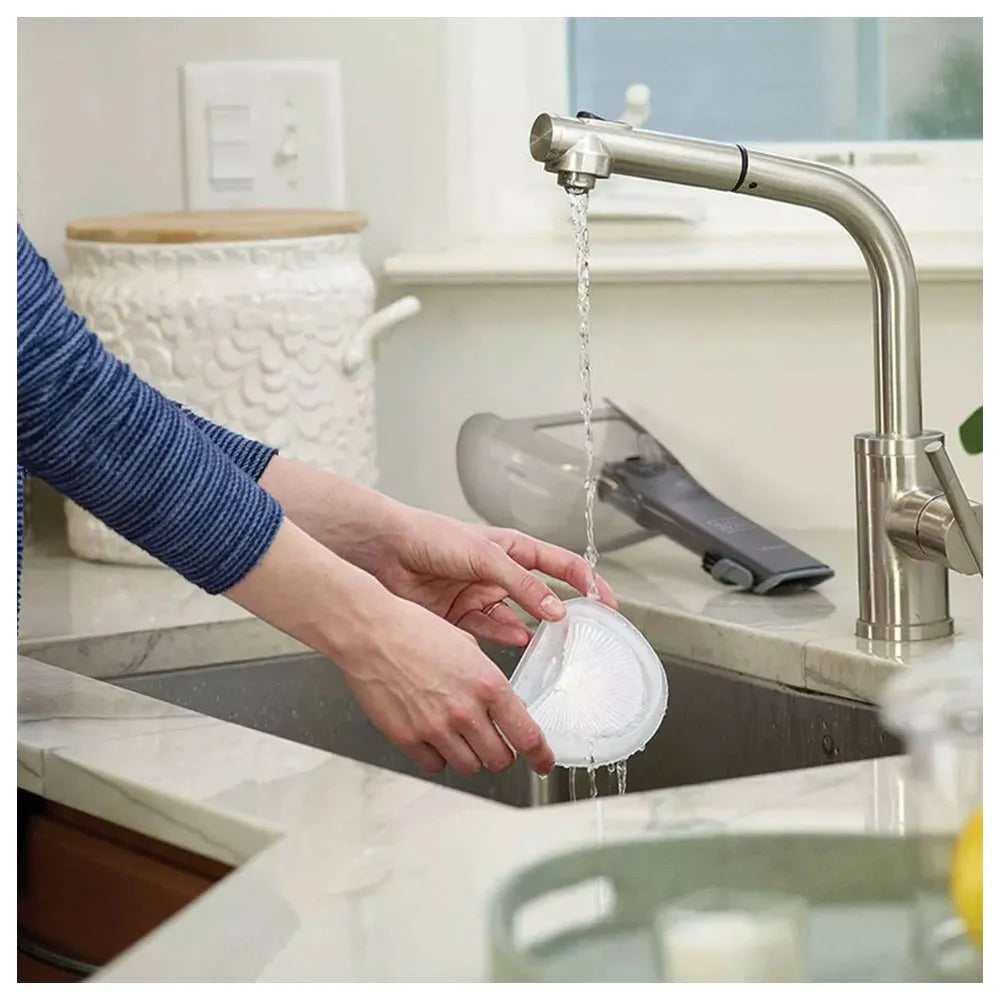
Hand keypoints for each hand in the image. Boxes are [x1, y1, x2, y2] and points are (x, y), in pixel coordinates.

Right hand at [340, 593, 554, 775]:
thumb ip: (489, 681)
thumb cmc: (414, 630)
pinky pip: (435, 765)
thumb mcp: (468, 647)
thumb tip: (505, 706)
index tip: (543, 762)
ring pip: (470, 767)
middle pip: (500, 758)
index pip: (526, 735)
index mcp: (487, 684)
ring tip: (461, 735)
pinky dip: (439, 757)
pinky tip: (434, 736)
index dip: (540, 756)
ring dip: (471, 756)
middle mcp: (465, 711)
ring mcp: (435, 729)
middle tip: (495, 741)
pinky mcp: (407, 739)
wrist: (371, 632)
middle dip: (502, 752)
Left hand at [372, 510, 617, 646]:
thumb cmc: (431, 537)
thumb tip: (556, 610)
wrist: (384, 552)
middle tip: (583, 635)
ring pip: (518, 620)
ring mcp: (481, 596)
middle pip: (542, 596)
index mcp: (512, 549)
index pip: (561, 565)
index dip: (588, 582)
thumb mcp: (485, 556)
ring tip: (553, 649)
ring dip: (534, 634)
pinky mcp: (461, 617)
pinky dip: (505, 641)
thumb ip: (522, 584)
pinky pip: (490, 633)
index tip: (608, 604)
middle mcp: (500, 574)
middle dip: (563, 615)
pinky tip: (518, 646)